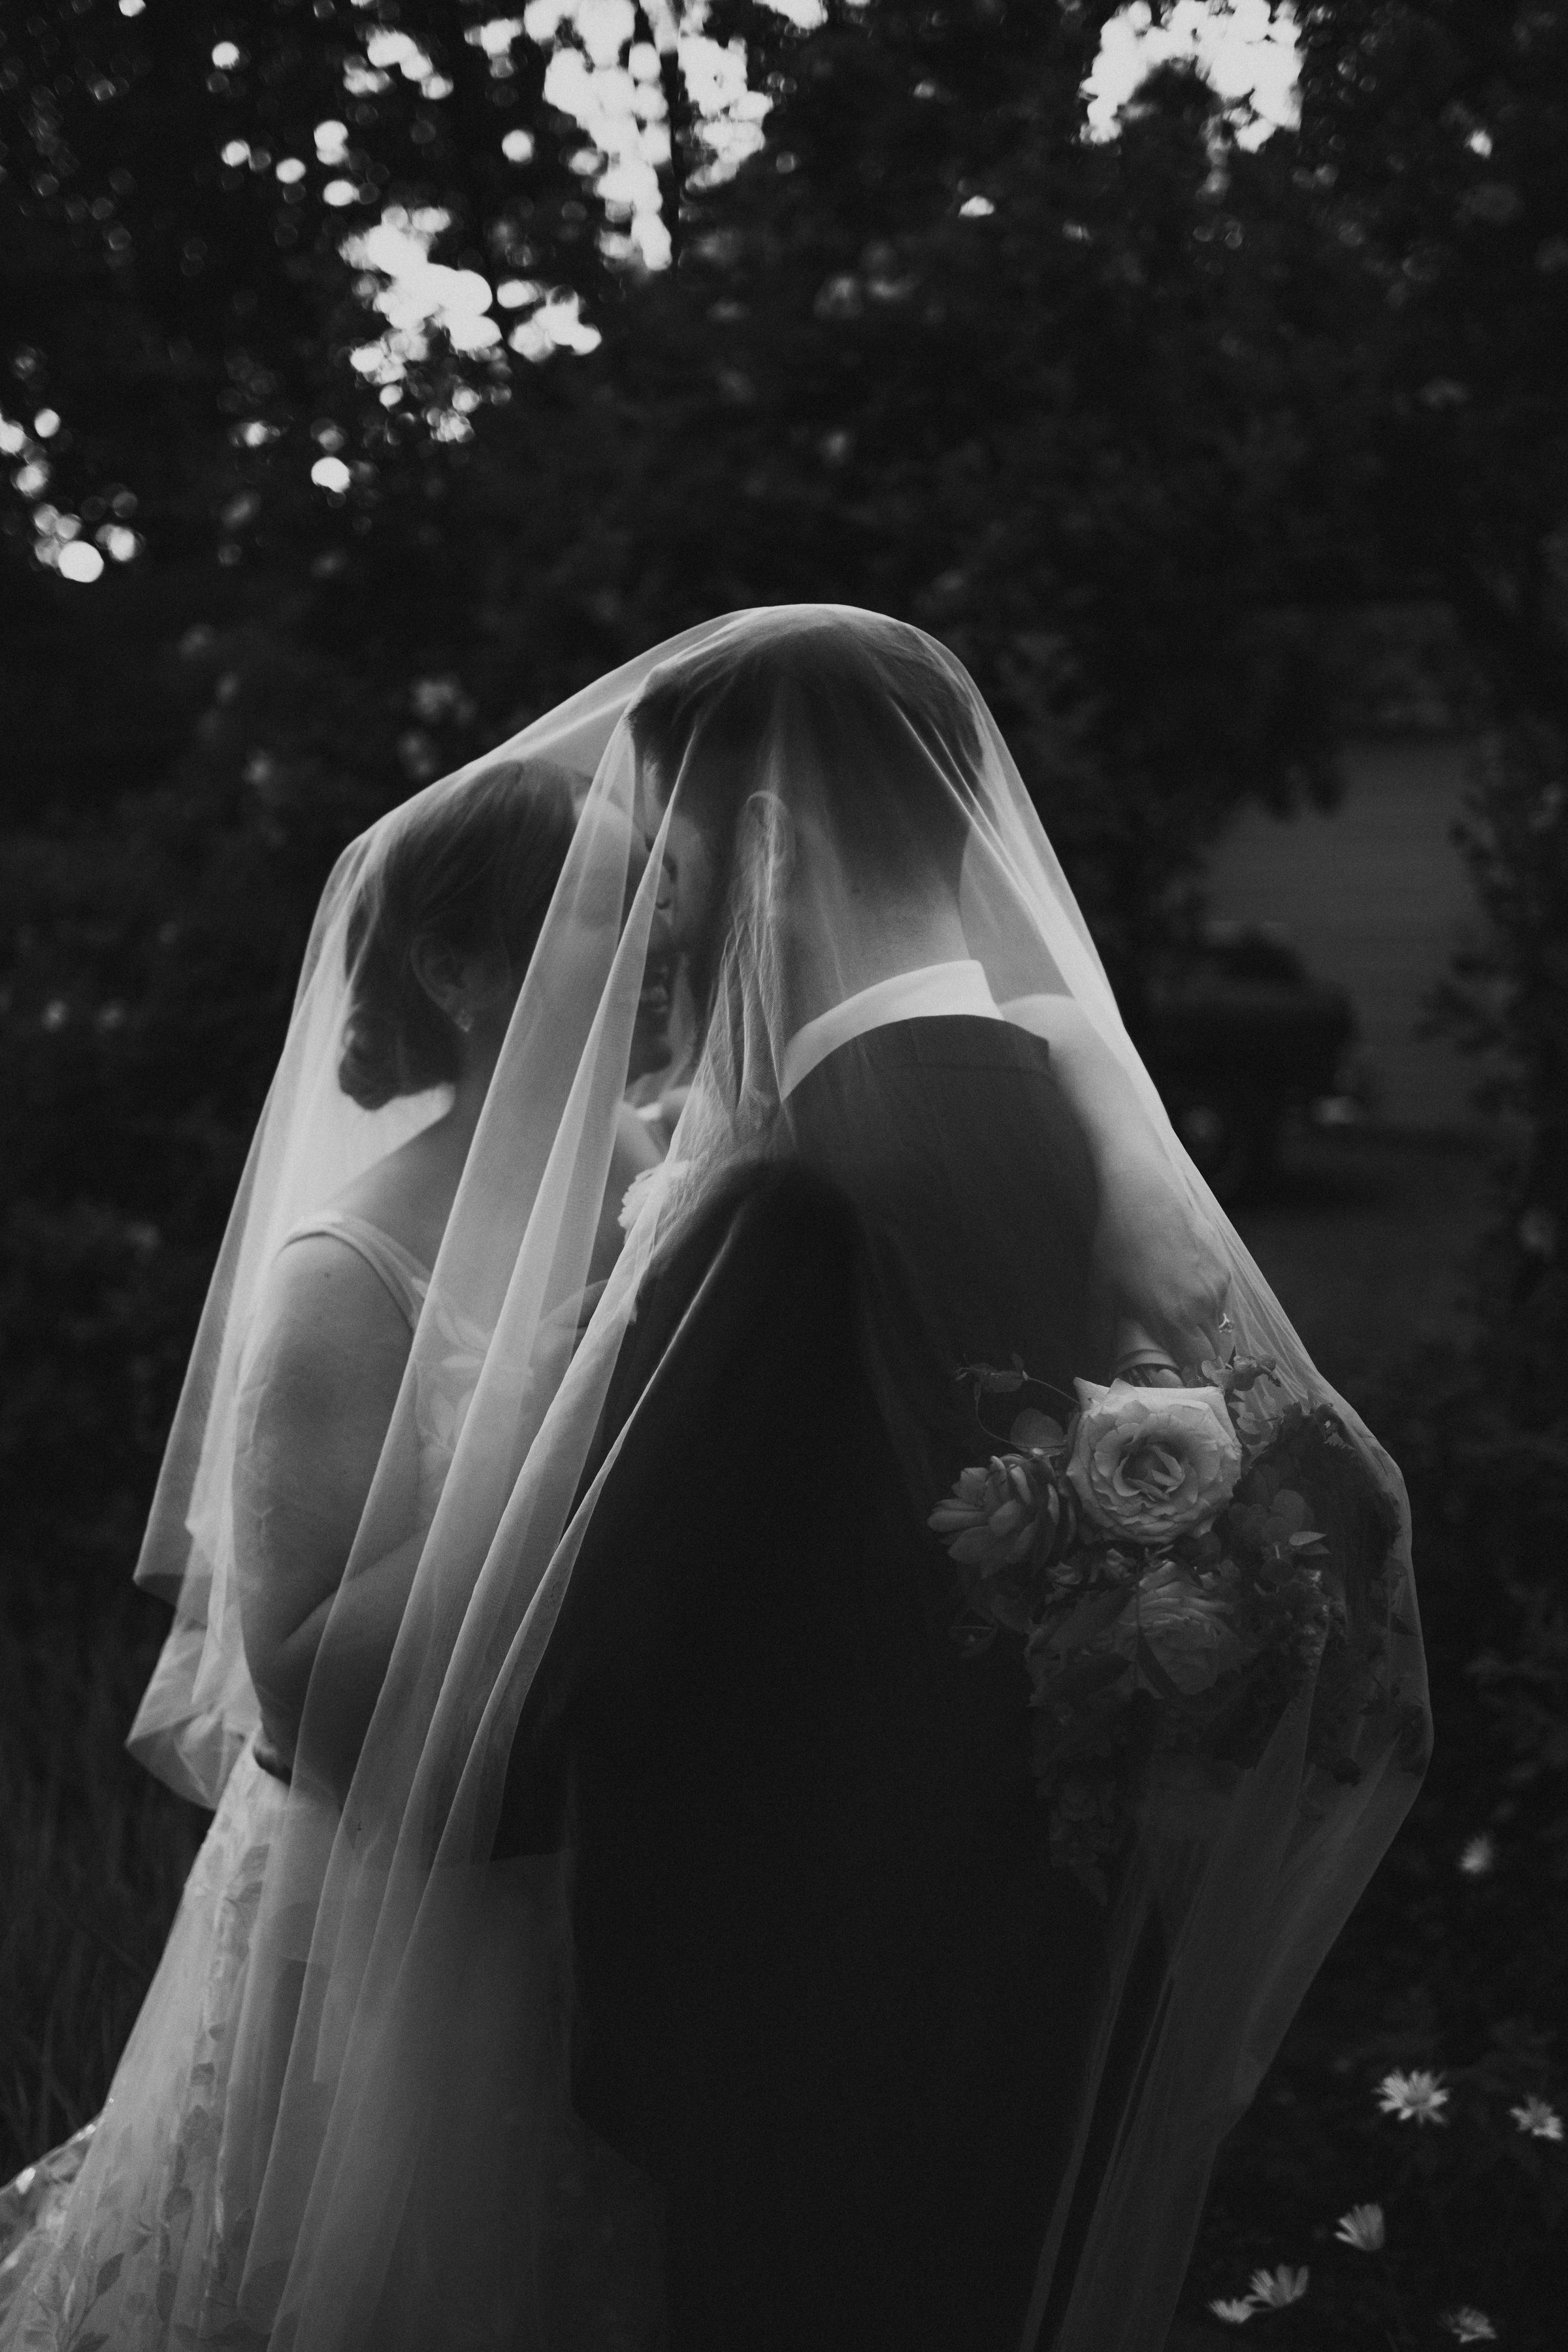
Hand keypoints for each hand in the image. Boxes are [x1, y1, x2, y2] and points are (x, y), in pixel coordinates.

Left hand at [1094, 1172, 1232, 1370]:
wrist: (1144, 1194)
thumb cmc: (1118, 1243)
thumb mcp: (1101, 1291)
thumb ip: (1101, 1334)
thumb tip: (1097, 1364)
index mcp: (1174, 1319)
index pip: (1198, 1368)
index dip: (1190, 1379)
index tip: (1176, 1381)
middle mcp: (1203, 1306)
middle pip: (1213, 1352)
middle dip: (1197, 1360)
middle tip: (1174, 1355)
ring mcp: (1218, 1285)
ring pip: (1217, 1324)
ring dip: (1201, 1331)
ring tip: (1175, 1317)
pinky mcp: (1224, 1266)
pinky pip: (1220, 1299)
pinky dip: (1206, 1305)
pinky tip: (1182, 1288)